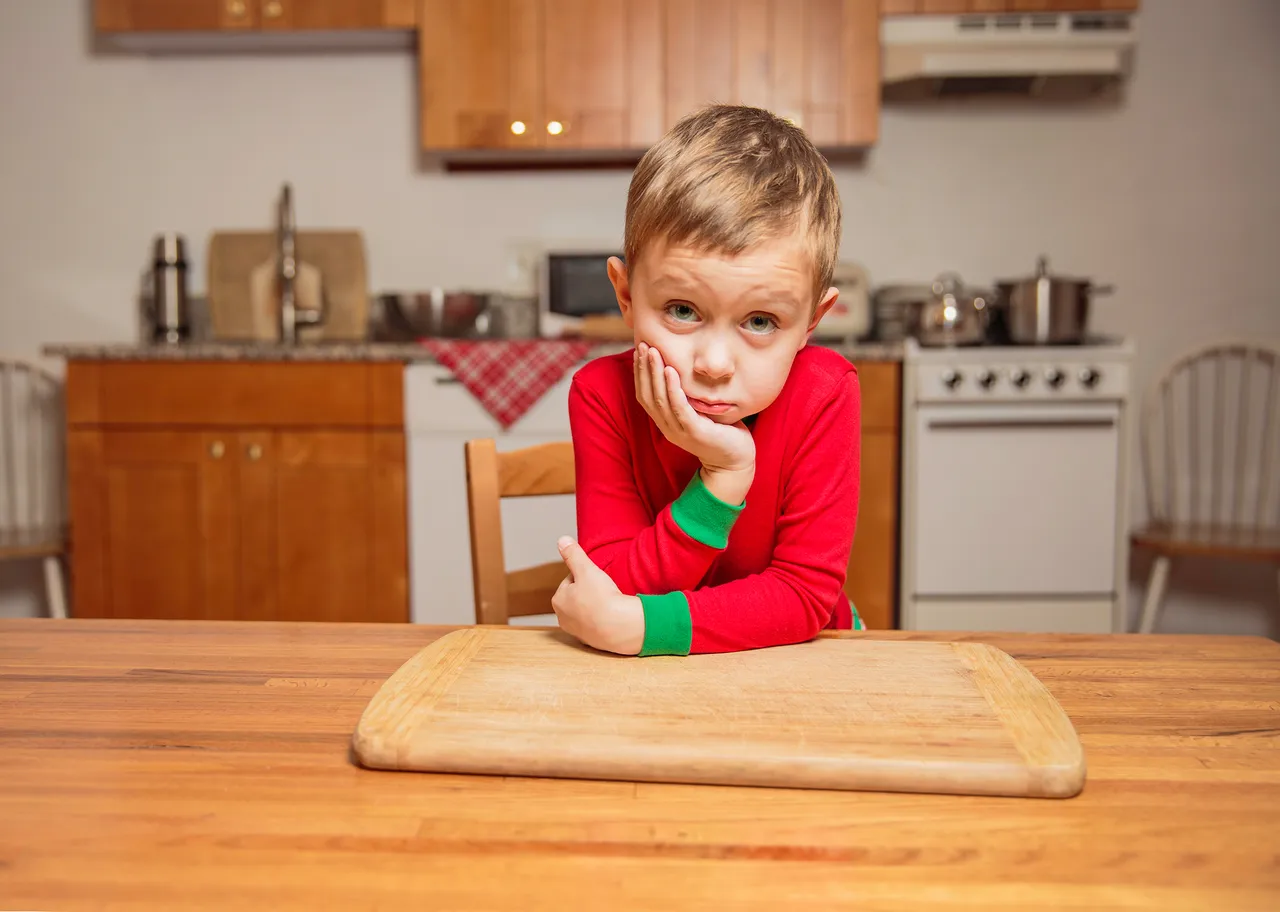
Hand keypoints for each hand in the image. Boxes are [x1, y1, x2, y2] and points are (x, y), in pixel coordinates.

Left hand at [552, 536, 643, 655]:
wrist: (620, 627)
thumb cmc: (602, 598)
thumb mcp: (586, 569)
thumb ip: (573, 554)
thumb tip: (561, 540)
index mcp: (558, 600)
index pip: (571, 579)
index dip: (586, 575)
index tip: (597, 577)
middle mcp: (563, 618)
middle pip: (578, 596)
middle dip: (590, 591)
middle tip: (605, 590)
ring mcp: (578, 632)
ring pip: (587, 611)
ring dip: (597, 606)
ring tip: (610, 602)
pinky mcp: (593, 641)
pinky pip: (598, 625)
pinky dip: (604, 620)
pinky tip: (613, 616)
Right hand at [634, 342, 754, 502]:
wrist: (734, 461)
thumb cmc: (720, 433)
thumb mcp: (698, 412)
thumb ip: (687, 397)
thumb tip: (682, 371)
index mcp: (666, 422)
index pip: (645, 395)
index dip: (640, 374)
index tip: (640, 351)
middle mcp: (668, 427)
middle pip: (648, 395)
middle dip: (644, 368)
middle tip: (643, 345)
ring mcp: (679, 430)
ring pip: (660, 399)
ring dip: (655, 373)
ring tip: (654, 352)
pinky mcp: (694, 432)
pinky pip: (679, 407)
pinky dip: (672, 388)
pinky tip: (671, 370)